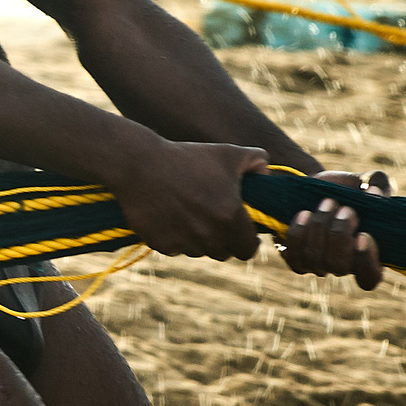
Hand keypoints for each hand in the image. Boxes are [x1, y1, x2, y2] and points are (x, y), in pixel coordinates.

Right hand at [110, 139, 267, 262]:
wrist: (139, 162)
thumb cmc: (187, 156)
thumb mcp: (228, 152)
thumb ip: (257, 160)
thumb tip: (267, 173)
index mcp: (230, 217)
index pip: (248, 249)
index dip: (247, 241)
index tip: (242, 232)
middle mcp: (209, 235)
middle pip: (223, 252)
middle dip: (222, 240)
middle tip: (214, 219)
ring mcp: (183, 242)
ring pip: (198, 252)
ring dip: (198, 240)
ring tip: (189, 213)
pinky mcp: (161, 245)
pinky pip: (174, 249)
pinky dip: (175, 237)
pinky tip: (169, 215)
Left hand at [281, 169, 390, 289]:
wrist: (313, 187)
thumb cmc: (347, 188)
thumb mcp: (366, 180)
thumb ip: (378, 183)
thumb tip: (376, 193)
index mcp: (368, 254)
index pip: (370, 278)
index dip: (367, 262)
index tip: (363, 235)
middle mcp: (343, 265)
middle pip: (340, 266)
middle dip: (340, 234)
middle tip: (344, 209)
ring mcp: (318, 264)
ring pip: (315, 259)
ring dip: (320, 227)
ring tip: (326, 202)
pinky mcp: (296, 257)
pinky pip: (294, 256)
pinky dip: (298, 233)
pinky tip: (304, 213)